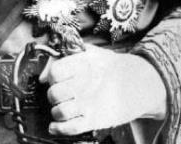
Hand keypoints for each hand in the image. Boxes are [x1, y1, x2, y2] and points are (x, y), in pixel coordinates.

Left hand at [38, 45, 166, 135]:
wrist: (137, 82)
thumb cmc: (110, 67)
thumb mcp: (90, 53)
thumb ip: (65, 58)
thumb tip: (43, 74)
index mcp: (83, 64)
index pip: (55, 72)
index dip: (52, 76)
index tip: (56, 77)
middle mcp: (85, 83)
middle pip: (54, 93)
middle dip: (54, 94)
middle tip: (61, 92)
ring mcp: (90, 103)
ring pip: (60, 111)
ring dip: (56, 111)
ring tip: (62, 106)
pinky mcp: (95, 119)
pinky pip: (71, 128)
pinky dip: (59, 128)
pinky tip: (55, 125)